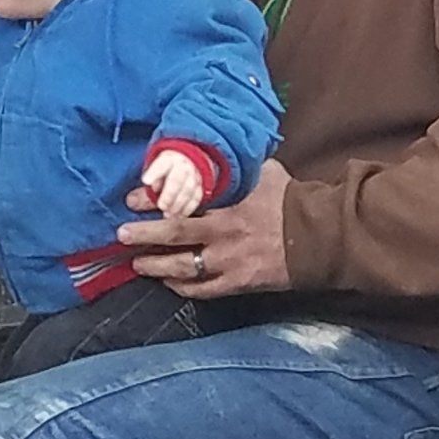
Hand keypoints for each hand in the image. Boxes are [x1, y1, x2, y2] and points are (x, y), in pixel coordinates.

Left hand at [120, 158, 292, 298]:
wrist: (317, 237)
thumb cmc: (290, 200)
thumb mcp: (263, 172)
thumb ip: (236, 165)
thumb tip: (217, 149)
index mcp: (228, 202)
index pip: (181, 200)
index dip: (153, 201)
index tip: (132, 199)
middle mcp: (223, 233)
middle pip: (174, 234)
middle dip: (144, 235)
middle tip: (121, 234)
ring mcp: (228, 262)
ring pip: (182, 268)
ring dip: (155, 266)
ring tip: (137, 264)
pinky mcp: (237, 283)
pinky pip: (202, 290)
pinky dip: (182, 287)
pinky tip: (169, 282)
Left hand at [139, 146, 203, 219]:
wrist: (190, 164)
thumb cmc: (166, 172)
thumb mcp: (154, 176)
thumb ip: (144, 191)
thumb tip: (131, 202)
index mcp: (169, 159)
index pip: (162, 164)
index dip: (154, 172)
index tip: (146, 181)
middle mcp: (183, 166)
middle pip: (177, 179)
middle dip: (169, 193)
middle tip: (161, 206)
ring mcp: (195, 176)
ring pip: (188, 190)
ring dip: (178, 204)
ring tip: (169, 215)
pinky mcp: (202, 187)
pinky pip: (197, 197)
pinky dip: (189, 208)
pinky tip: (180, 216)